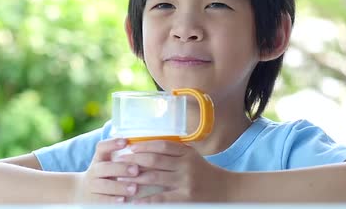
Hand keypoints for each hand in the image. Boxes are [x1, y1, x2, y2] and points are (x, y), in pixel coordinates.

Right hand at [74, 138, 139, 202]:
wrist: (82, 191)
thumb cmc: (104, 175)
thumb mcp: (108, 163)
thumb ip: (121, 155)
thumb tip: (138, 142)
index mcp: (99, 159)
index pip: (102, 147)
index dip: (112, 143)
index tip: (125, 141)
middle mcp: (94, 171)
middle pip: (104, 168)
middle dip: (121, 168)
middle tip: (136, 169)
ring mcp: (92, 186)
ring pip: (103, 185)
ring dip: (119, 186)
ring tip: (134, 188)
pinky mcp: (92, 200)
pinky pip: (101, 200)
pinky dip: (112, 201)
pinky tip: (123, 201)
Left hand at [116, 140, 231, 202]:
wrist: (226, 190)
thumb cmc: (205, 173)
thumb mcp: (193, 157)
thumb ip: (175, 152)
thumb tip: (146, 147)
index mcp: (187, 153)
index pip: (162, 145)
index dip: (144, 145)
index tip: (129, 147)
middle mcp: (186, 165)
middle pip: (154, 160)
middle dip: (134, 160)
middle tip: (119, 161)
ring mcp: (185, 182)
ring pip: (154, 178)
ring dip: (135, 178)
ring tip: (121, 178)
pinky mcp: (185, 198)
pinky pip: (161, 198)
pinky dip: (147, 199)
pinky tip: (135, 200)